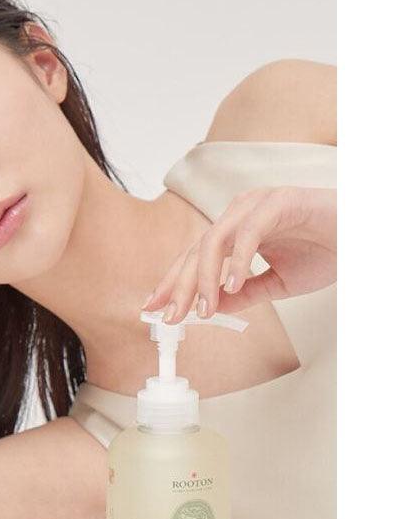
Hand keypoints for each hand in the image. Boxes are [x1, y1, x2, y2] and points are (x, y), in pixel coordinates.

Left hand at [143, 186, 335, 322]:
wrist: (364, 236)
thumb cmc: (325, 250)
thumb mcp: (276, 283)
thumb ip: (243, 293)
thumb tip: (211, 309)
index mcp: (235, 230)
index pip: (195, 258)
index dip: (174, 283)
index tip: (155, 309)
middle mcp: (239, 213)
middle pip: (197, 251)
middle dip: (180, 286)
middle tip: (171, 316)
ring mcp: (257, 204)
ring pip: (215, 241)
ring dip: (205, 278)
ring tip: (202, 309)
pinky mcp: (279, 202)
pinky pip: (248, 232)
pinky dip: (237, 260)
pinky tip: (231, 285)